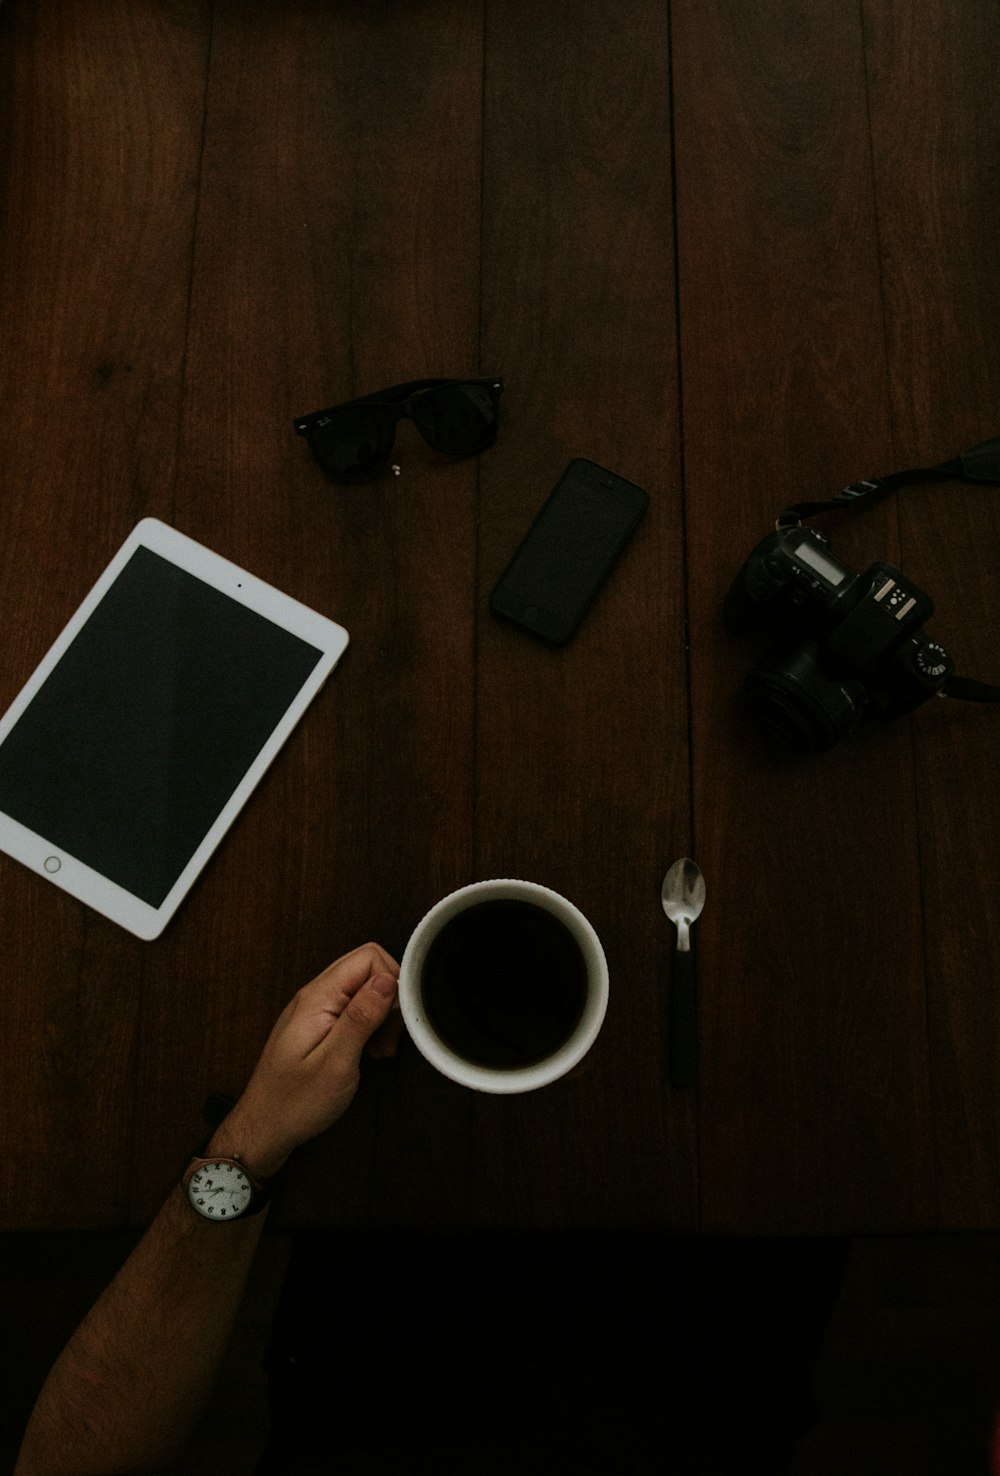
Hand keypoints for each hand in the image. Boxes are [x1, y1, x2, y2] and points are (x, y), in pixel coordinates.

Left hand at [210, 943, 402, 1178]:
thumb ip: (362, 1017)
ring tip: (382, 1050)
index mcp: (317, 997)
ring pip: (362, 990)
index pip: (367, 957)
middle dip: (390, 998)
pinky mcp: (317, 1026)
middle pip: (366, 969)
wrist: (264, 1129)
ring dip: (381, 1015)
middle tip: (391, 1038)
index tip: (400, 1018)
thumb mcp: (336, 1062)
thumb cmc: (295, 1102)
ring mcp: (314, 1010)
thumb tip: (389, 979)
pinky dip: (369, 1026)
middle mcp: (314, 996)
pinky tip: (371, 1052)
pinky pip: (352, 1010)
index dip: (393, 980)